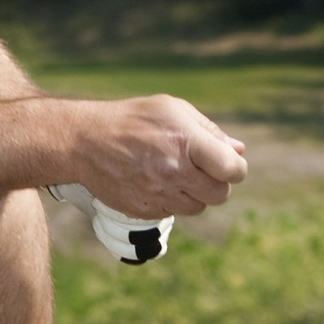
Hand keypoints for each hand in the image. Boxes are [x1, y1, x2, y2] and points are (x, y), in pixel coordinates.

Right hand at [69, 95, 247, 221]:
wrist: (85, 141)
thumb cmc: (133, 119)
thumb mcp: (173, 110)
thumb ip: (209, 131)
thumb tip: (238, 150)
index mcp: (186, 142)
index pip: (232, 170)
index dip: (236, 168)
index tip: (227, 163)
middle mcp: (174, 171)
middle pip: (219, 194)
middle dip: (217, 183)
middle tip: (202, 170)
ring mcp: (158, 194)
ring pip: (197, 207)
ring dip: (194, 194)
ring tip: (176, 174)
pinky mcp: (144, 210)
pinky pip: (172, 213)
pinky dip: (171, 201)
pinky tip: (156, 181)